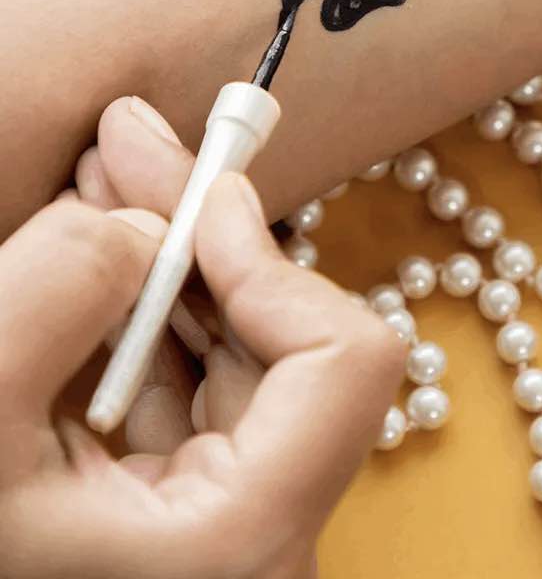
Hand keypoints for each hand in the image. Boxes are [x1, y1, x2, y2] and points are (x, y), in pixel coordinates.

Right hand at [4, 100, 405, 578]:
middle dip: (206, 231)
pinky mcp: (205, 490)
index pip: (343, 362)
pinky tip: (111, 251)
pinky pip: (207, 374)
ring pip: (250, 347)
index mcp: (241, 534)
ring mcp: (241, 508)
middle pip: (293, 338)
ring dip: (178, 255)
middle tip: (138, 147)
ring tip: (112, 180)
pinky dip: (160, 304)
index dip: (270, 260)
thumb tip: (143, 223)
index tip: (204, 191)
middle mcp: (266, 526)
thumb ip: (59, 295)